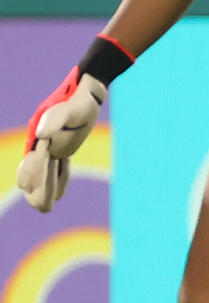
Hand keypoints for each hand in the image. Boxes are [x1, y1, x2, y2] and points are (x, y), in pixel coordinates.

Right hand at [16, 69, 107, 212]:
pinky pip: (58, 167)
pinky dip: (58, 180)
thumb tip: (39, 134)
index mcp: (39, 135)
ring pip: (47, 172)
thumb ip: (54, 120)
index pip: (34, 160)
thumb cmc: (77, 100)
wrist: (86, 93)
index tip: (28, 189)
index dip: (32, 174)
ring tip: (45, 209)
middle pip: (37, 170)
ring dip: (46, 189)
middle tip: (40, 208)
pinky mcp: (62, 147)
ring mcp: (51, 146)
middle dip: (38, 188)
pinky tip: (59, 195)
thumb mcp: (67, 109)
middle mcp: (41, 142)